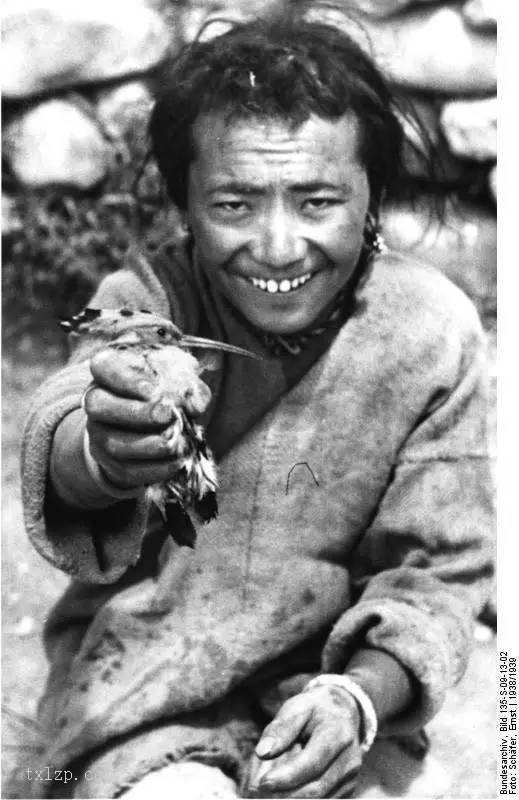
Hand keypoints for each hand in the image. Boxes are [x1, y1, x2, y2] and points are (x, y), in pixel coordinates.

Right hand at [84, 346, 210, 488]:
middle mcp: (95, 401)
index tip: (153, 390)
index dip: (126, 380)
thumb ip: (189, 388)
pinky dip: (155, 468)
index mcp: (108, 371)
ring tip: (176, 440)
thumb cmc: (163, 392)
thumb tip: (195, 406)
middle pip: (99, 406)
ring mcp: (98, 434)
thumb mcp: (178, 380)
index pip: (103, 367)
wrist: (148, 425)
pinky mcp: (109, 462)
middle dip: (136, 412)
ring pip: (113, 443)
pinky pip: (127, 470)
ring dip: (149, 444)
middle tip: (166, 415)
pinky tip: (177, 461)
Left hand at [247, 685, 362, 798]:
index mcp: (337, 734)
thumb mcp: (297, 707)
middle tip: (256, 790)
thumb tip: (262, 752)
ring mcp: (350, 778)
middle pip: (315, 789)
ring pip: (318, 799)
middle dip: (284, 795)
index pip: (312, 763)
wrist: (342, 713)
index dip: (286, 777)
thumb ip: (280, 729)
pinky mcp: (347, 791)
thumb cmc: (314, 711)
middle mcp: (349, 759)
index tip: (261, 783)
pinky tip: (282, 790)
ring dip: (289, 798)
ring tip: (266, 789)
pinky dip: (298, 798)